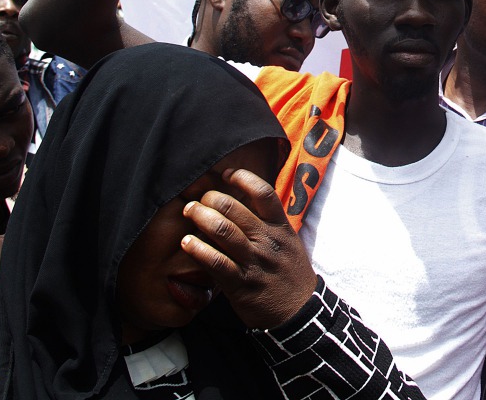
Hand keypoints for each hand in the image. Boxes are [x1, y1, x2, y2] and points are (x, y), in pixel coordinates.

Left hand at [181, 167, 317, 329]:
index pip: (264, 193)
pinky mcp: (241, 284)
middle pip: (235, 209)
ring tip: (189, 212)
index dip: (243, 178)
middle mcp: (267, 241)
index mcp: (281, 228)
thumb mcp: (288, 243)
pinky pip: (216, 263)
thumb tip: (245, 201)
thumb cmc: (289, 274)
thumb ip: (269, 224)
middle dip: (211, 198)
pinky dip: (198, 250)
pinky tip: (186, 242)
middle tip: (199, 199)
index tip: (226, 174)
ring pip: (223, 231)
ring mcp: (254, 262)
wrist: (299, 311)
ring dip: (201, 217)